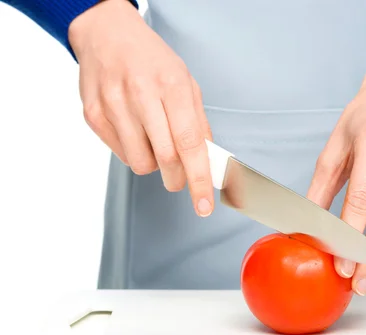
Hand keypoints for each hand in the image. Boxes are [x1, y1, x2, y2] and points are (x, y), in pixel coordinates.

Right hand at [68, 0, 213, 216]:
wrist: (107, 35)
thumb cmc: (152, 60)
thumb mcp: (187, 84)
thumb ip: (198, 124)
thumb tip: (208, 162)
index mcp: (172, 85)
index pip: (190, 144)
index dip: (198, 179)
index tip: (203, 204)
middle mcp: (141, 94)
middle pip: (165, 159)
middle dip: (177, 179)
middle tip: (180, 177)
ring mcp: (113, 105)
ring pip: (140, 163)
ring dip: (153, 165)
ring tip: (153, 141)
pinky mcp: (94, 116)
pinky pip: (120, 154)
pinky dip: (133, 151)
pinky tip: (134, 130)